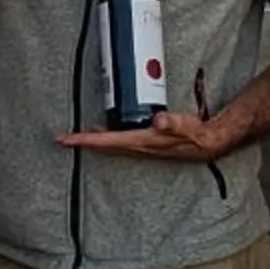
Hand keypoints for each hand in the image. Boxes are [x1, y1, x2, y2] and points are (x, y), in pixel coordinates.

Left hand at [57, 110, 217, 161]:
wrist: (208, 144)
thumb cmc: (196, 134)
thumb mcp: (187, 126)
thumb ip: (173, 123)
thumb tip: (159, 122)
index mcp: (142, 141)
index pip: (108, 141)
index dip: (86, 140)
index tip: (67, 140)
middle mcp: (138, 146)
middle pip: (103, 146)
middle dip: (81, 142)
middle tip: (61, 140)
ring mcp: (141, 146)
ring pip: (110, 145)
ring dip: (92, 141)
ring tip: (76, 137)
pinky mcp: (144, 143)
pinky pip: (119, 142)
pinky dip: (105, 138)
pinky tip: (101, 132)